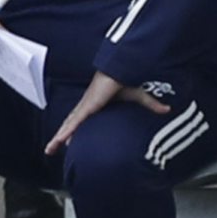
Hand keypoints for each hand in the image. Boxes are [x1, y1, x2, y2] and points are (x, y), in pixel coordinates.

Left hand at [45, 71, 170, 155]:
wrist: (120, 68)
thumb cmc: (126, 78)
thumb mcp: (139, 96)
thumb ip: (151, 105)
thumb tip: (167, 109)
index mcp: (96, 104)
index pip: (83, 120)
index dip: (75, 130)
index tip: (68, 140)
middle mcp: (87, 106)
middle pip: (71, 124)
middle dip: (62, 136)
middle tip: (52, 148)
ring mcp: (85, 107)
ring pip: (68, 126)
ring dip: (59, 138)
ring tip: (49, 150)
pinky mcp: (86, 107)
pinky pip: (73, 123)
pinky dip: (65, 133)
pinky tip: (57, 141)